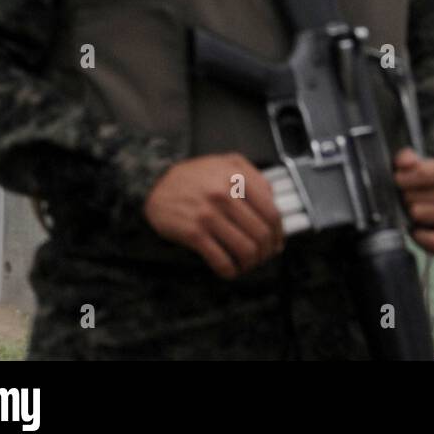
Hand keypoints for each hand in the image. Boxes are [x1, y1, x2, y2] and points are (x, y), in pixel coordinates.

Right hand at [143, 153, 284, 279]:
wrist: (154, 183)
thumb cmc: (196, 175)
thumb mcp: (228, 162)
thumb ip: (255, 176)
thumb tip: (273, 201)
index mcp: (238, 178)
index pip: (271, 213)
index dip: (278, 234)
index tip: (276, 243)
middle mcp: (225, 195)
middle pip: (261, 234)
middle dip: (266, 252)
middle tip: (263, 257)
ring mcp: (209, 215)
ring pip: (245, 249)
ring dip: (251, 263)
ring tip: (247, 265)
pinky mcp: (193, 233)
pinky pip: (220, 260)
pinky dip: (230, 270)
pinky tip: (230, 270)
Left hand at [394, 148, 433, 255]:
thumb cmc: (428, 187)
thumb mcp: (417, 168)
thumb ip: (407, 159)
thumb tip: (406, 163)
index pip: (422, 172)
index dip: (403, 179)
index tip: (398, 181)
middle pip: (418, 196)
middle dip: (406, 198)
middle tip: (406, 200)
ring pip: (423, 215)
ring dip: (412, 216)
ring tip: (413, 212)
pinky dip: (421, 236)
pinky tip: (419, 229)